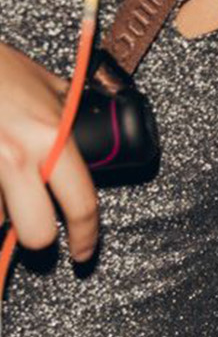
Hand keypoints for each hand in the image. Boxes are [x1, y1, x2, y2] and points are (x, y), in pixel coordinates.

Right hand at [0, 41, 97, 259]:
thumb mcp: (45, 84)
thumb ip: (67, 114)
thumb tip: (90, 130)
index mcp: (52, 138)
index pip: (82, 205)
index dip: (86, 238)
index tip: (83, 251)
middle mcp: (16, 157)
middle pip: (36, 234)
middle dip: (37, 235)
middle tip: (37, 226)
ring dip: (2, 209)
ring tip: (3, 178)